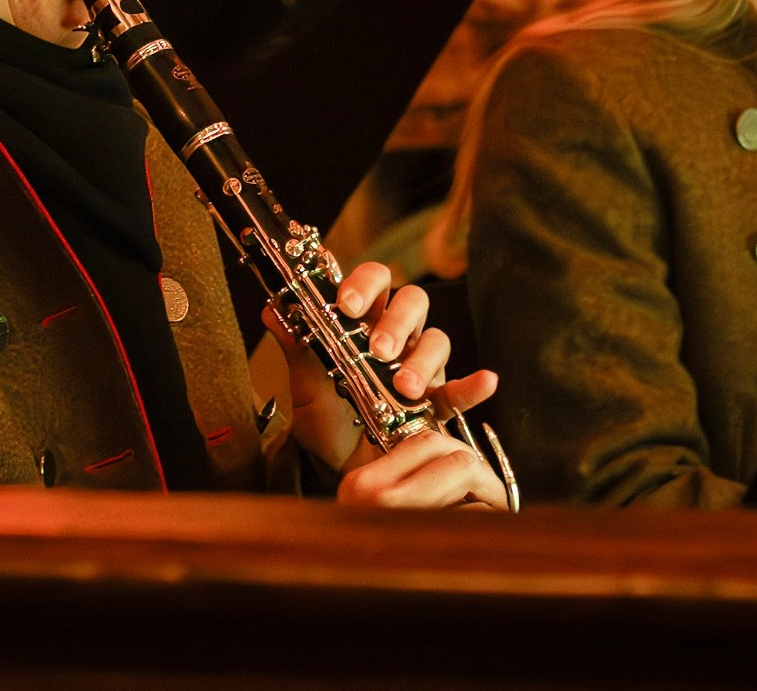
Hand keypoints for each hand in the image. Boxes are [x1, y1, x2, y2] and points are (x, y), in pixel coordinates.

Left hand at [265, 260, 507, 507]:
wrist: (338, 474)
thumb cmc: (324, 424)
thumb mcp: (306, 388)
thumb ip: (297, 349)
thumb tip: (272, 310)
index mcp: (361, 324)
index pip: (374, 282)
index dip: (365, 283)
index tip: (348, 305)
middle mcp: (394, 339)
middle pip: (411, 303)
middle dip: (397, 321)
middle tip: (379, 349)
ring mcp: (419, 368)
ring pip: (435, 340)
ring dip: (422, 359)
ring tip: (405, 387)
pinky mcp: (437, 404)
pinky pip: (460, 389)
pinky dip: (473, 385)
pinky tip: (483, 381)